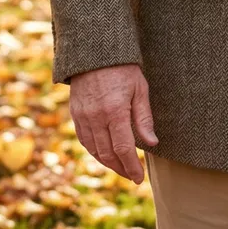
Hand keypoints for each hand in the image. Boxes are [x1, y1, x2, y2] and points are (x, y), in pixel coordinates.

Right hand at [67, 63, 156, 182]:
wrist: (94, 51)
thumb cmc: (123, 69)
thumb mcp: (140, 89)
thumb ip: (144, 118)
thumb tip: (152, 143)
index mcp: (115, 111)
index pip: (123, 149)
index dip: (131, 167)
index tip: (138, 178)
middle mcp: (96, 117)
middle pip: (108, 154)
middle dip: (121, 169)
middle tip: (132, 176)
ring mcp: (83, 116)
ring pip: (94, 150)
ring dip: (108, 163)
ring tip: (121, 168)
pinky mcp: (75, 113)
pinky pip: (84, 140)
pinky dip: (95, 152)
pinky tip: (105, 155)